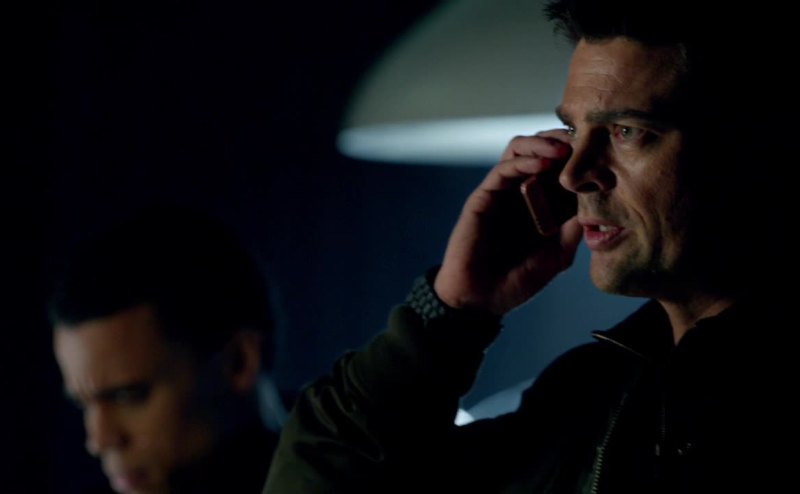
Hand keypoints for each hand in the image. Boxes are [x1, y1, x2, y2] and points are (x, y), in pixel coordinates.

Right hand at [434, 130, 581, 315]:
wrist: (482, 298)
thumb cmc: (518, 281)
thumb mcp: (558, 255)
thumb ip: (574, 229)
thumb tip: (598, 202)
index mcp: (542, 204)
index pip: (561, 168)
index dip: (578, 156)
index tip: (601, 152)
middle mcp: (522, 192)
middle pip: (540, 150)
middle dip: (561, 140)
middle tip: (582, 140)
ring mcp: (503, 192)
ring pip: (519, 150)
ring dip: (542, 143)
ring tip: (563, 149)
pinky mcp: (485, 195)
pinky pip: (503, 168)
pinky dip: (524, 160)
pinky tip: (543, 164)